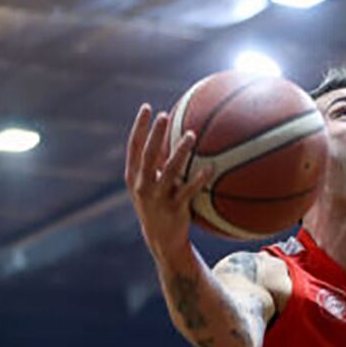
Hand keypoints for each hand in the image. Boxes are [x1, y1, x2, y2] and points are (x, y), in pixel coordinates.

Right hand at [125, 104, 214, 262]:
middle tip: (165, 115)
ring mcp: (157, 198)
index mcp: (134, 176)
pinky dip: (199, 179)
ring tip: (191, 134)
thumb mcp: (150, 184)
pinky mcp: (174, 209)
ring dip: (180, 151)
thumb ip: (156, 163)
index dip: (140, 126)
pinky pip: (188, 190)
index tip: (147, 107)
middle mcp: (143, 185)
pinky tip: (211, 168)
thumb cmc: (158, 204)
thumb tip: (171, 135)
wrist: (161, 239)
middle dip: (155, 134)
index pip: (134, 146)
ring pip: (169, 170)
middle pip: (148, 155)